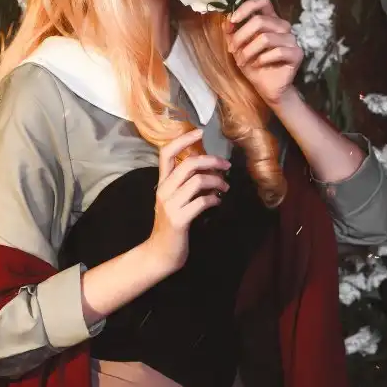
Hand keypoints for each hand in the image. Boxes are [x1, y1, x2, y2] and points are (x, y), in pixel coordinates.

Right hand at [148, 129, 230, 272]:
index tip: (200, 132)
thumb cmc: (170, 227)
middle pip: (189, 164)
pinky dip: (214, 199)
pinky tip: (218, 202)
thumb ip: (184, 185)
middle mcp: (164, 190)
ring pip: (198, 181)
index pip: (166, 153)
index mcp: (162, 183)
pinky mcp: (179, 220)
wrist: (159, 254)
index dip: (183, 140)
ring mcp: (170, 205)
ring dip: (217, 181)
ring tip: (225, 187)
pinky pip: (202, 202)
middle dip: (212, 161)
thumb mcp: (173, 201)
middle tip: (226, 165)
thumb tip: (206, 169)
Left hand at [224, 0, 302, 105]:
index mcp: (270, 20)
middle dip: (240, 36)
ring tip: (241, 61)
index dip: (246, 8)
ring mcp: (291, 39)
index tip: (232, 21)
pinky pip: (277, 52)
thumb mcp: (238, 48)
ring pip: (265, 38)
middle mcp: (283, 26)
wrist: (267, 88)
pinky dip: (262, 59)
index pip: (262, 2)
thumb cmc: (253, 65)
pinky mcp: (297, 54)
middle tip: (232, 49)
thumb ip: (232, 33)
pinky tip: (257, 65)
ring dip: (248, 51)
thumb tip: (225, 20)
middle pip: (259, 20)